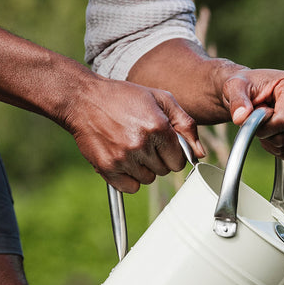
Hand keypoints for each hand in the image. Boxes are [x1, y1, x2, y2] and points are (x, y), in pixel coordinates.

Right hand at [63, 76, 205, 192]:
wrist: (83, 98)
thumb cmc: (124, 97)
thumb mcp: (160, 99)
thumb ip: (185, 124)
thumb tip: (200, 153)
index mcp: (158, 126)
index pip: (179, 161)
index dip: (172, 154)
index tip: (162, 145)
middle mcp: (141, 143)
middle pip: (164, 171)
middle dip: (158, 159)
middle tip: (143, 142)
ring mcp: (123, 157)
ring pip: (148, 179)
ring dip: (143, 168)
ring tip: (130, 148)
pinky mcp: (107, 167)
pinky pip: (130, 187)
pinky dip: (128, 178)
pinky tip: (122, 160)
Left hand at [221, 68, 283, 157]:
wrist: (251, 92)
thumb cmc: (244, 87)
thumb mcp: (235, 88)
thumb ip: (237, 101)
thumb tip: (240, 117)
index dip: (265, 127)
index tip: (253, 119)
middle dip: (267, 133)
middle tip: (257, 119)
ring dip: (269, 140)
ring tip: (264, 123)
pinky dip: (275, 147)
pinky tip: (270, 131)